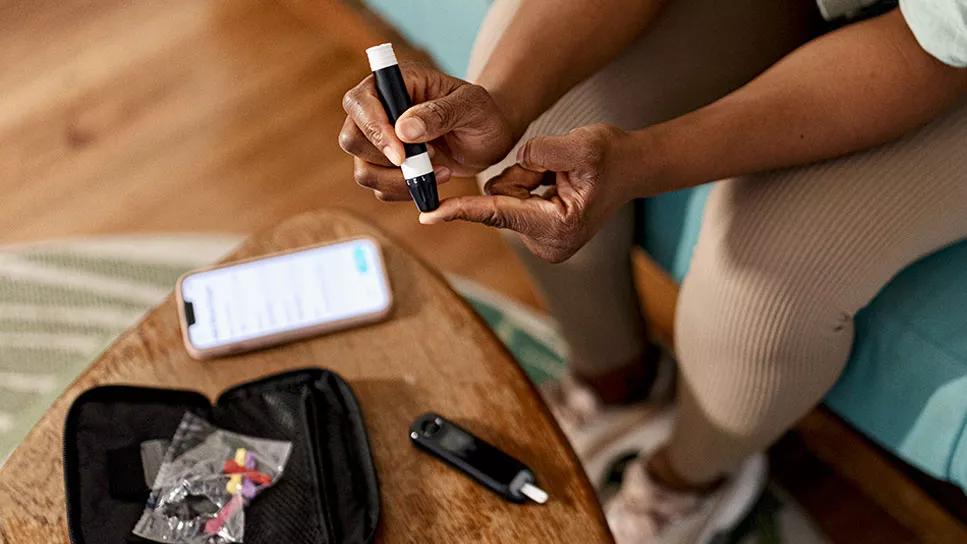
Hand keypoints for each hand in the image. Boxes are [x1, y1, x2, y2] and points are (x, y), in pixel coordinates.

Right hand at [339, 62, 515, 200]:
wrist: (488, 137)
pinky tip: (436, 178)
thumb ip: (440, 113)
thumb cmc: (482, 112)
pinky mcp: (388, 167)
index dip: (373, 129)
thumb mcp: (472, 106)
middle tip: (428, 160)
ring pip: (363, 171)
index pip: (359, 102)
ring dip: (399, 181)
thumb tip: (403, 130)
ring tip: (439, 169)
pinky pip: (380, 189)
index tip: (401, 153)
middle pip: (351, 139)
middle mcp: (379, 110)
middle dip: (385, 160)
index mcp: (394, 83)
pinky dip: (407, 191)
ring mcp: (380, 141)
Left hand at [420, 124, 641, 262]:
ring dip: (526, 179)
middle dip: (521, 178)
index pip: (498, 213)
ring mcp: (543, 242)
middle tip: (558, 171)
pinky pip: (513, 200)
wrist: (632, 166)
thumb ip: (542, 151)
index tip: (429, 215)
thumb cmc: (611, 155)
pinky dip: (529, 185)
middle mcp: (548, 243)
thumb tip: (516, 160)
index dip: (461, 210)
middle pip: (502, 201)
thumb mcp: (581, 145)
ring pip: (506, 198)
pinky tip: (557, 183)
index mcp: (558, 227)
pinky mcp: (538, 234)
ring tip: (561, 177)